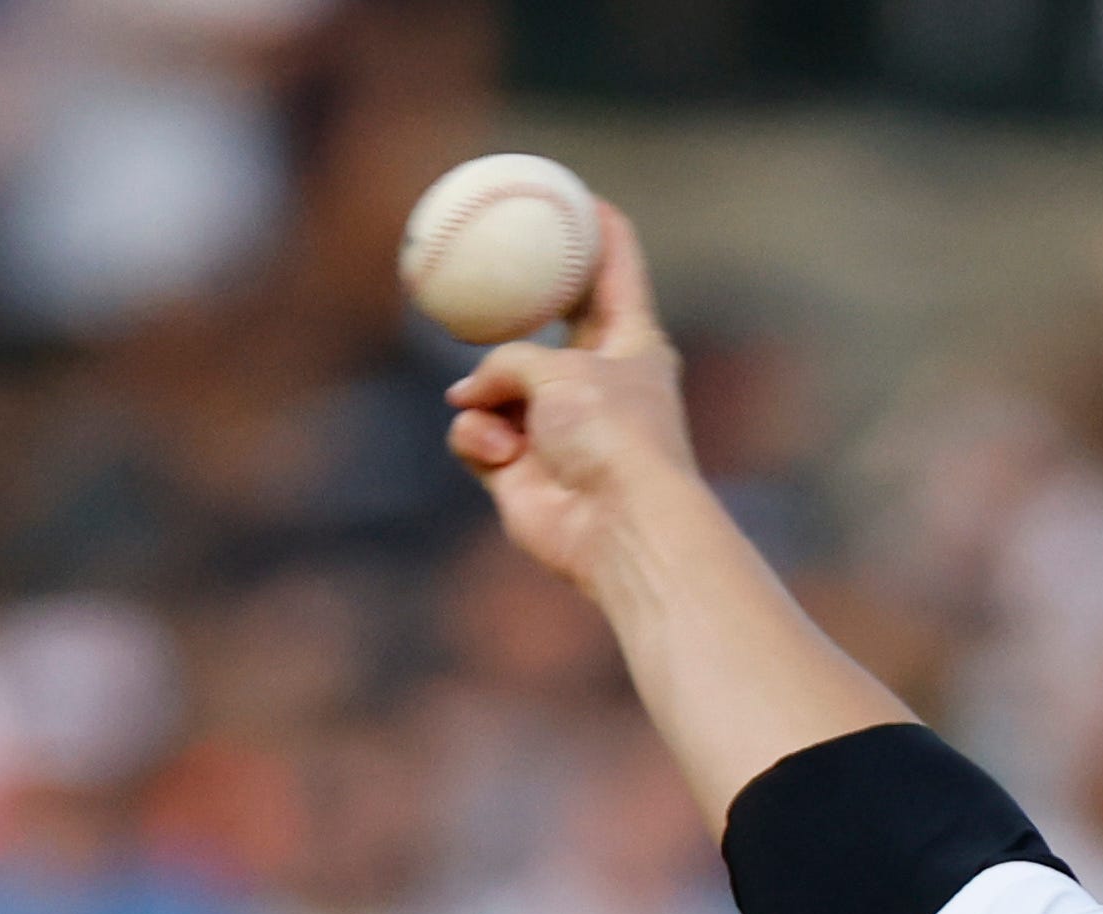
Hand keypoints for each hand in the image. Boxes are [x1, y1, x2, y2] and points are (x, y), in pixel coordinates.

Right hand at [443, 203, 702, 593]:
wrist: (618, 528)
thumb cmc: (611, 437)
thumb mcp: (562, 368)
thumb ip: (510, 359)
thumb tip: (470, 394)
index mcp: (631, 342)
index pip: (618, 270)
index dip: (602, 230)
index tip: (584, 197)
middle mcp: (595, 380)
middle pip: (552, 322)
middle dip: (520, 305)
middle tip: (486, 269)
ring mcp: (554, 424)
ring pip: (492, 383)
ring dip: (487, 395)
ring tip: (502, 421)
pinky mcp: (519, 468)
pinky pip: (474, 432)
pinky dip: (478, 438)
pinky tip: (498, 454)